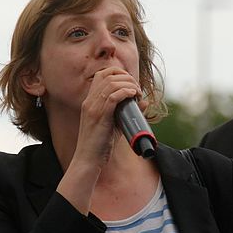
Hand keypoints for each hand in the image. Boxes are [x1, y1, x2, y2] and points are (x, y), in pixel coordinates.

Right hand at [57, 67, 141, 213]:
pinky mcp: (99, 116)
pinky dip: (125, 92)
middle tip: (137, 89)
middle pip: (108, 75)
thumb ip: (127, 113)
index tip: (131, 83)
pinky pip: (112, 97)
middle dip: (127, 77)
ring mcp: (93, 108)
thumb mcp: (115, 125)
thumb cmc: (101, 144)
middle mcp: (89, 101)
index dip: (119, 73)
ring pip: (111, 83)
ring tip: (137, 93)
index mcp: (90, 101)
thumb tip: (144, 103)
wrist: (88, 159)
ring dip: (129, 84)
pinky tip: (133, 95)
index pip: (102, 74)